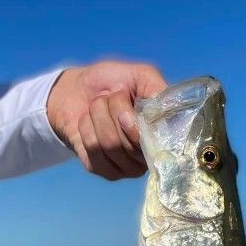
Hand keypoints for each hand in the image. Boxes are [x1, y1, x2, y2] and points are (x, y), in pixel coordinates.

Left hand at [47, 60, 165, 179]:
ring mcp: (125, 167)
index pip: (158, 144)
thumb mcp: (141, 75)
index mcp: (162, 135)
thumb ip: (158, 89)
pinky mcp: (102, 169)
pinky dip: (86, 127)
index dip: (139, 127)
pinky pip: (93, 149)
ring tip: (98, 105)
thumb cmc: (113, 81)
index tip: (126, 111)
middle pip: (132, 144)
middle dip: (115, 110)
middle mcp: (148, 157)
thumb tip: (169, 107)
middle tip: (110, 97)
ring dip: (98, 115)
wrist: (76, 88)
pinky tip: (88, 121)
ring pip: (111, 145)